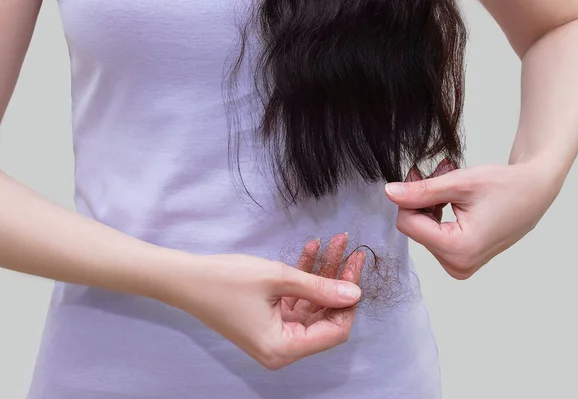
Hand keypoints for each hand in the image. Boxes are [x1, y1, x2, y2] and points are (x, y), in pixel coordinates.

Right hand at [157, 233, 364, 369]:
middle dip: (338, 281)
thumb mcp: (277, 279)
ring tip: (335, 241)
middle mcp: (281, 348)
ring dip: (322, 273)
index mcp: (283, 348)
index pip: (334, 331)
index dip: (348, 302)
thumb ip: (319, 287)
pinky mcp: (267, 320)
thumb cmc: (225, 280)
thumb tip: (355, 294)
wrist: (185, 279)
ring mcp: (274, 334)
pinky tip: (313, 249)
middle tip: (349, 249)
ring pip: (312, 304)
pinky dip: (303, 277)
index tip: (355, 270)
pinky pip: (295, 300)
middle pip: (324, 316)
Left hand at [385, 160, 561, 278]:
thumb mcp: (459, 183)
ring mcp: (461, 266)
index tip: (418, 175)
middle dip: (421, 199)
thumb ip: (421, 191)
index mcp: (458, 249)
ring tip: (448, 181)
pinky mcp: (462, 261)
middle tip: (436, 173)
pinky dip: (437, 215)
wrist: (536, 191)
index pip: (408, 224)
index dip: (408, 197)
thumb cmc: (506, 186)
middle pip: (415, 229)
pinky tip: (450, 197)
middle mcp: (459, 265)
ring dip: (429, 204)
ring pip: (423, 231)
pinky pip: (435, 237)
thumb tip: (390, 193)